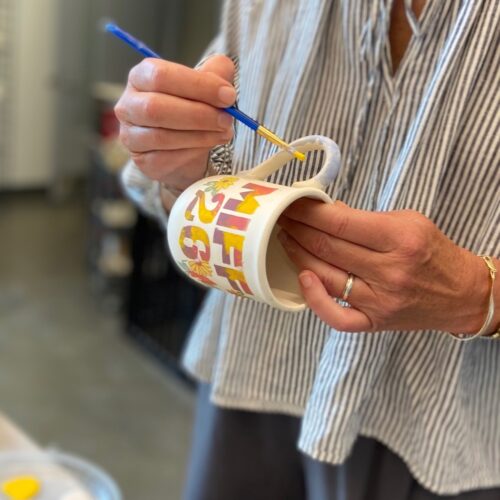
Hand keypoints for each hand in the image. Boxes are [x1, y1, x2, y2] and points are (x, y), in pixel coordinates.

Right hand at [115, 55, 235, 189]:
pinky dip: (192, 153)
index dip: (197, 85)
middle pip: (156, 107)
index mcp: (141, 77)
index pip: (161, 76)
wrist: (186, 148)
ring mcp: (131, 135)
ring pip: (162, 136)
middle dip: (198, 114)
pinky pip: (165, 159)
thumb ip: (217, 73)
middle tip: (227, 119)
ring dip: (199, 135)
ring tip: (223, 133)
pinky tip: (208, 146)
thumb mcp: (206, 85)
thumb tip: (225, 82)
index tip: (228, 95)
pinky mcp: (141, 161)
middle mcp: (129, 105)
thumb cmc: (192, 108)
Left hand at [278, 200, 492, 332]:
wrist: (460, 293)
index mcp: (400, 238)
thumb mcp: (407, 221)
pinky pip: (337, 318)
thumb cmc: (431, 251)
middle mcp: (389, 271)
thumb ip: (364, 217)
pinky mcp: (376, 322)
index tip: (292, 205)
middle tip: (281, 219)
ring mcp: (381, 301)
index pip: (339, 223)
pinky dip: (315, 301)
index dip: (308, 213)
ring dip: (298, 255)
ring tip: (285, 239)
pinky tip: (304, 279)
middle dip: (297, 229)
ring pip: (325, 277)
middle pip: (327, 248)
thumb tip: (326, 211)